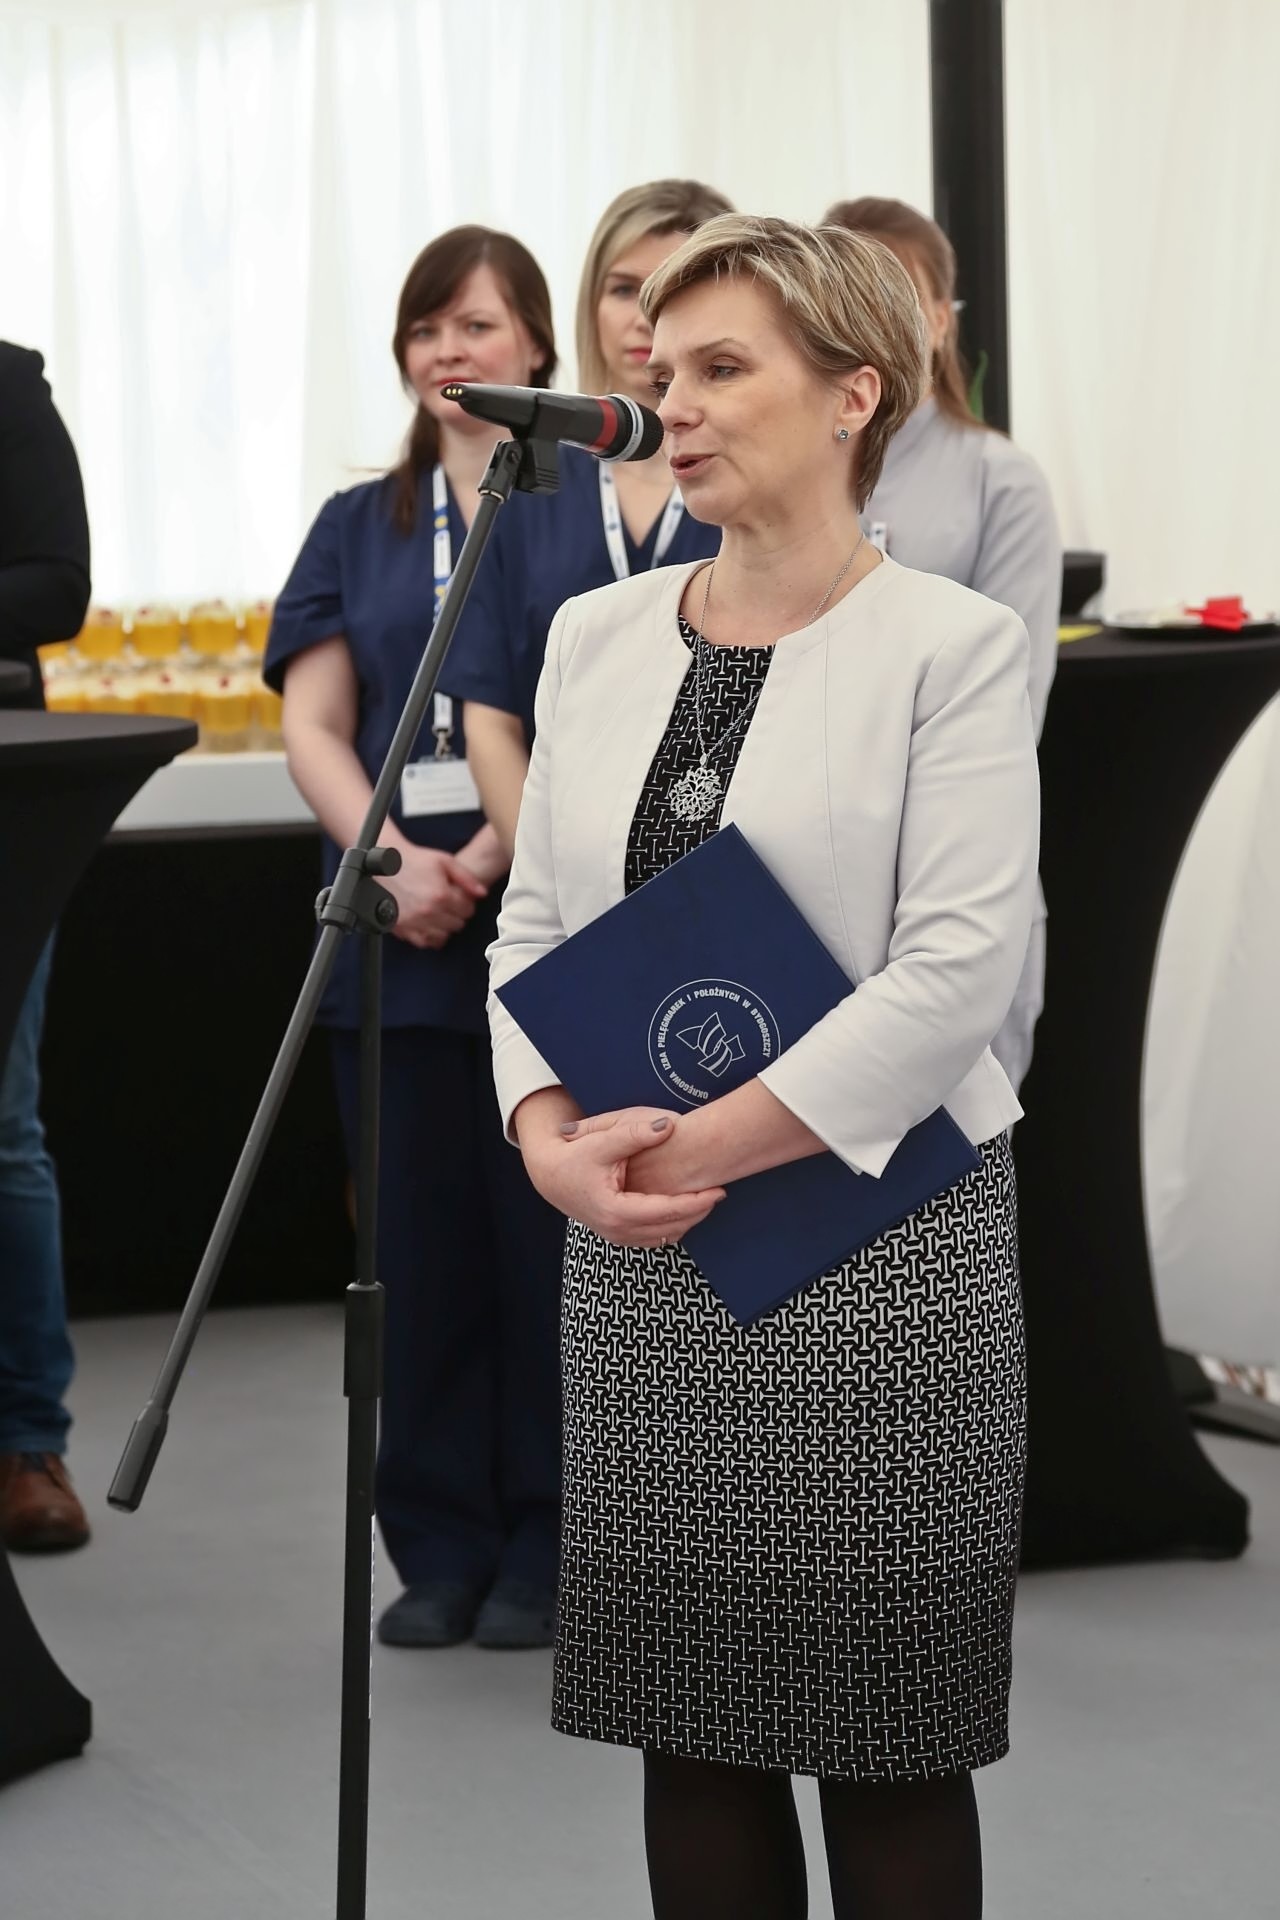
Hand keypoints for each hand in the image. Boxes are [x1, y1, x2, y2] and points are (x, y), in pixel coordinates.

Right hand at [384, 845, 486, 949]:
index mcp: (441, 895)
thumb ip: (466, 878)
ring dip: (444, 927)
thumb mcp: (444, 861)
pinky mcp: (402, 928)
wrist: (384, 864)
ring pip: (442, 937)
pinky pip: (423, 942)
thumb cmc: (413, 859)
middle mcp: (428, 912)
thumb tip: (482, 893)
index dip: (466, 903)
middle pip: (457, 925)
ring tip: (439, 914)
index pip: (467, 911)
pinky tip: (428, 924)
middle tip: (449, 905)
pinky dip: (429, 936)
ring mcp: (415, 922)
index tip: (460, 898)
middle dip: (457, 915)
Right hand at [521, 1108, 724, 1248]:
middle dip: (698, 1212)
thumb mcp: (601, 1141)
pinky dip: (673, 1225)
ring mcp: (618, 1237)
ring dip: (688, 1221)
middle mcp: (618, 1231)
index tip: (718, 1190)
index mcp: (616, 1212)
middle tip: (719, 1192)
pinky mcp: (619, 1235)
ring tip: (706, 1199)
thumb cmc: (574, 1157)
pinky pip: (655, 1237)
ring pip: (665, 1237)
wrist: (550, 1176)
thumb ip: (635, 1133)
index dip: (696, 1202)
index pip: (668, 1212)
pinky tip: (684, 1207)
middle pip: (672, 1228)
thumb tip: (668, 1125)